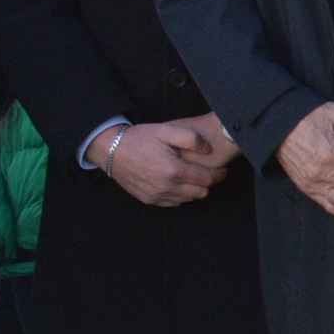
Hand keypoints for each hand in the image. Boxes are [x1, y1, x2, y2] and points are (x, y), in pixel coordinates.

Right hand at [100, 117, 235, 206]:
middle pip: (201, 192)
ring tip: (192, 176)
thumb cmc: (140, 138)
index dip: (219, 174)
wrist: (111, 150)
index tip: (222, 169)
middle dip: (208, 183)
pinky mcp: (148, 200)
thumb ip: (191, 138)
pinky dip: (180, 195)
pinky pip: (173, 203)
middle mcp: (166, 187)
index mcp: (173, 170)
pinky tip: (178, 182)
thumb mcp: (166, 130)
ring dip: (194, 189)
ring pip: (188, 199)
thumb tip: (208, 150)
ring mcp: (156, 195)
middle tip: (209, 172)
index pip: (208, 180)